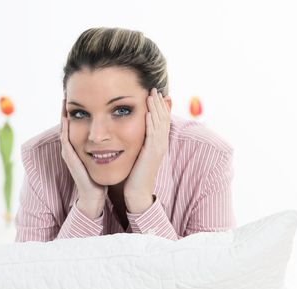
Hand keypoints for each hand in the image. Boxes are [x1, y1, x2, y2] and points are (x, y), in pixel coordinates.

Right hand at [60, 97, 106, 217]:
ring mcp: (70, 153)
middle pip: (67, 125)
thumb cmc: (101, 177)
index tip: (80, 96)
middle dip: (67, 109)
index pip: (77, 125)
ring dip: (63, 115)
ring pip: (64, 130)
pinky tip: (66, 118)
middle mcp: (72, 149)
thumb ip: (108, 145)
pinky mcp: (70, 159)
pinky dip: (64, 129)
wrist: (95, 196)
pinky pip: (65, 140)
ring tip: (64, 100)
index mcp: (80, 147)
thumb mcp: (105, 156)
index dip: (77, 111)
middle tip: (67, 93)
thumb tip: (118, 133)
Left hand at [123, 87, 170, 212]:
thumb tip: (134, 132)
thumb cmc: (135, 175)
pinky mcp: (152, 154)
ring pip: (159, 124)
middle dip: (158, 103)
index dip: (159, 107)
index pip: (161, 120)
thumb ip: (138, 142)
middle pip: (163, 118)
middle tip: (154, 88)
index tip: (153, 94)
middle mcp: (161, 145)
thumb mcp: (138, 154)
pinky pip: (153, 134)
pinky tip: (148, 112)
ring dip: (156, 108)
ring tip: (152, 95)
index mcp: (158, 144)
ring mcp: (158, 149)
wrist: (137, 192)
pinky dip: (151, 122)